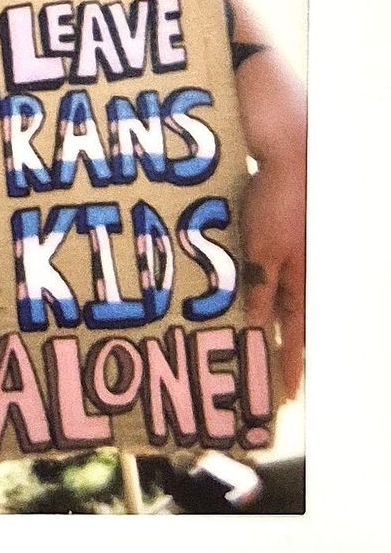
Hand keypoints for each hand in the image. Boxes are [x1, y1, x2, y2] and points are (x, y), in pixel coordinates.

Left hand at [240, 150, 305, 400]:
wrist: (290, 154)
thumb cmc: (278, 201)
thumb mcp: (261, 248)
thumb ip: (260, 287)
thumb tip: (257, 327)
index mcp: (301, 279)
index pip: (295, 335)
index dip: (288, 365)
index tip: (284, 397)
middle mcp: (301, 271)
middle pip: (291, 321)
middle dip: (282, 351)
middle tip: (274, 382)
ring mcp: (294, 253)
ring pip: (280, 298)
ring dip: (270, 324)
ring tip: (258, 348)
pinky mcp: (280, 235)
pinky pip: (271, 272)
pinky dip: (262, 291)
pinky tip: (250, 297)